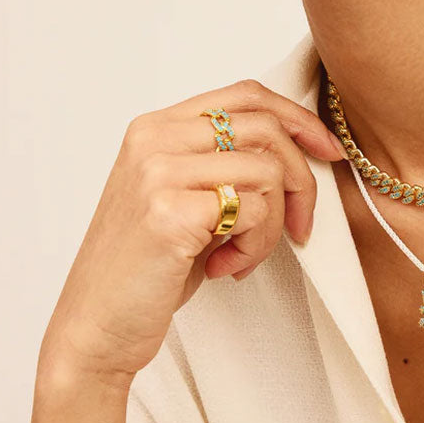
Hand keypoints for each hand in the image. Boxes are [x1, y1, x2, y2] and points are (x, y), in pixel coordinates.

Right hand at [38, 77, 344, 388]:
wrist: (96, 326)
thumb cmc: (145, 270)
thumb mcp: (184, 202)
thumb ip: (224, 167)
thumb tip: (301, 149)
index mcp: (155, 128)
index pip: (245, 95)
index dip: (298, 119)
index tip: (328, 152)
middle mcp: (153, 140)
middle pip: (266, 128)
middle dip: (301, 181)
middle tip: (300, 227)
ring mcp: (159, 172)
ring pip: (267, 171)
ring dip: (273, 227)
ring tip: (243, 257)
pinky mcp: (171, 212)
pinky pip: (255, 211)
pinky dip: (256, 247)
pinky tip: (226, 269)